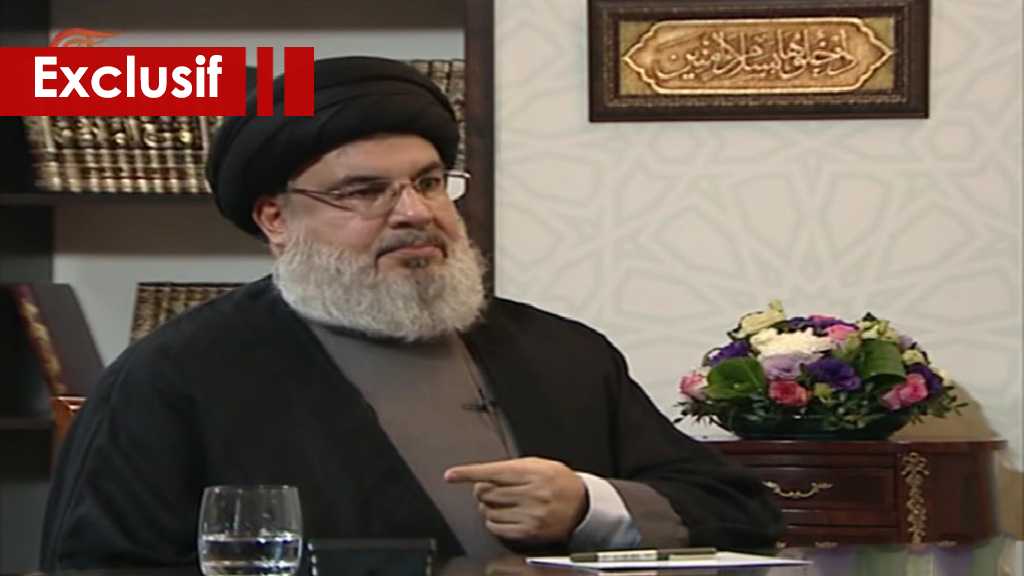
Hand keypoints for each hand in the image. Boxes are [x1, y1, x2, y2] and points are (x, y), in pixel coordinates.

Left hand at [444, 457, 587, 543]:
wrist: (582, 505)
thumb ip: (513, 468)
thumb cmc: (559, 482)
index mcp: (532, 472)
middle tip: (486, 489)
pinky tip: (501, 516)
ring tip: (498, 503)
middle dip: (481, 490)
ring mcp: (530, 514)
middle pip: (487, 492)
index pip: (492, 472)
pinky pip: (497, 528)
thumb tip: (484, 474)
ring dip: (487, 507)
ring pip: (489, 511)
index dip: (468, 473)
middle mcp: (531, 493)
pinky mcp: (529, 531)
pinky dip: (492, 521)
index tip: (451, 475)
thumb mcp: (539, 464)